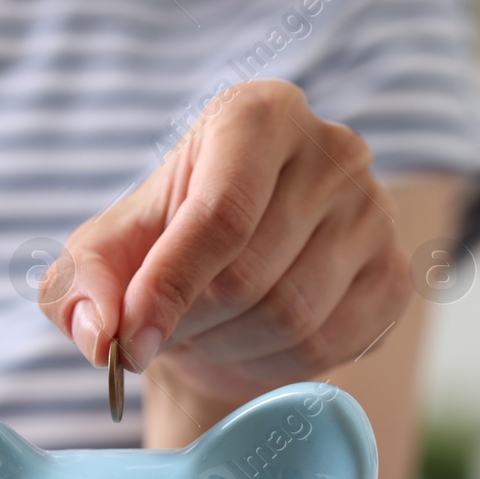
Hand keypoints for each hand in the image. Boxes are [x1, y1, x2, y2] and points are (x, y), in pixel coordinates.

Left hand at [40, 80, 410, 405]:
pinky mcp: (395, 275)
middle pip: (251, 273)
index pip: (220, 214)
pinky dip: (277, 364)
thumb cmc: (169, 251)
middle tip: (167, 330)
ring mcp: (376, 213)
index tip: (130, 343)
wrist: (232, 284)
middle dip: (193, 322)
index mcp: (259, 114)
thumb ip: (84, 282)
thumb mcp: (108, 253)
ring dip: (231, 346)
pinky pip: (331, 345)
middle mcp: (333, 150)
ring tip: (209, 331)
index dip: (167, 288)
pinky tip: (254, 345)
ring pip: (293, 317)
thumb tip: (100, 333)